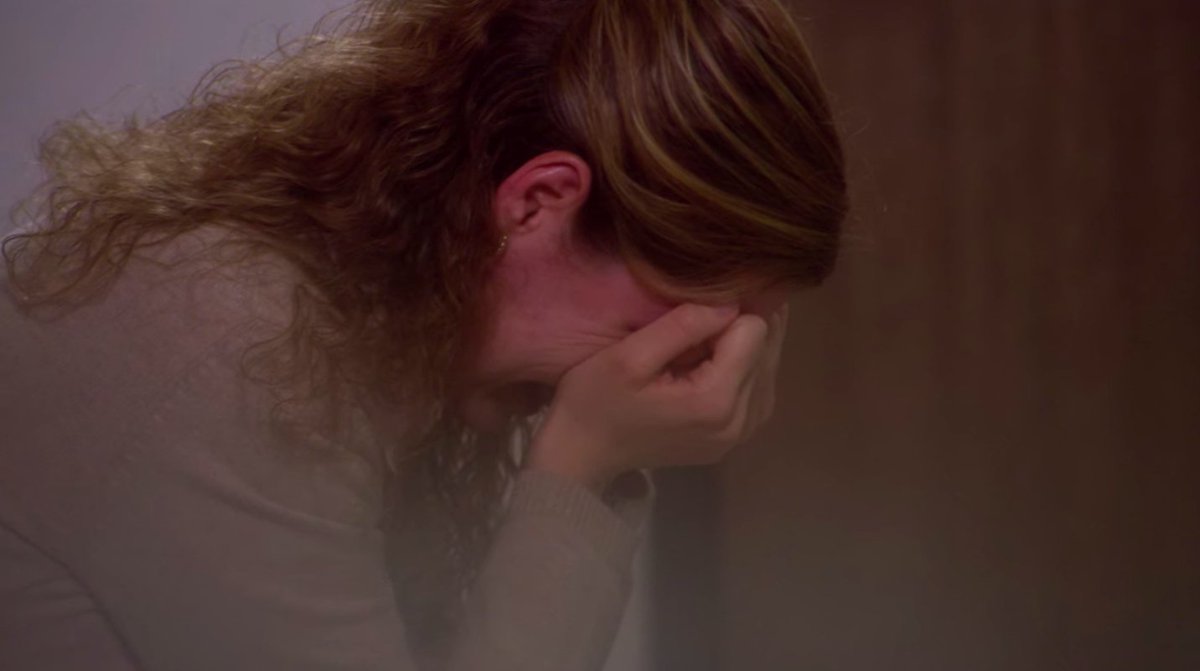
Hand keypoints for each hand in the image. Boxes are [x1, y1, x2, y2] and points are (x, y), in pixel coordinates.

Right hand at [527, 301, 788, 493]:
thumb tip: (731, 302)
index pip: (755, 329)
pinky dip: (740, 370)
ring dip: (740, 348)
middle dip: (737, 328)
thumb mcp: (629, 356)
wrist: (581, 454)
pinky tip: (709, 365)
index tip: (691, 313)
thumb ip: (684, 326)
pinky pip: (758, 389)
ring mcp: (741, 435)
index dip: (725, 311)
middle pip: (768, 348)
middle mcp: (741, 421)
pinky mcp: (734, 439)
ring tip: (697, 345)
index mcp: (716, 400)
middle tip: (694, 325)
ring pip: (768, 366)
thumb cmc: (596, 401)